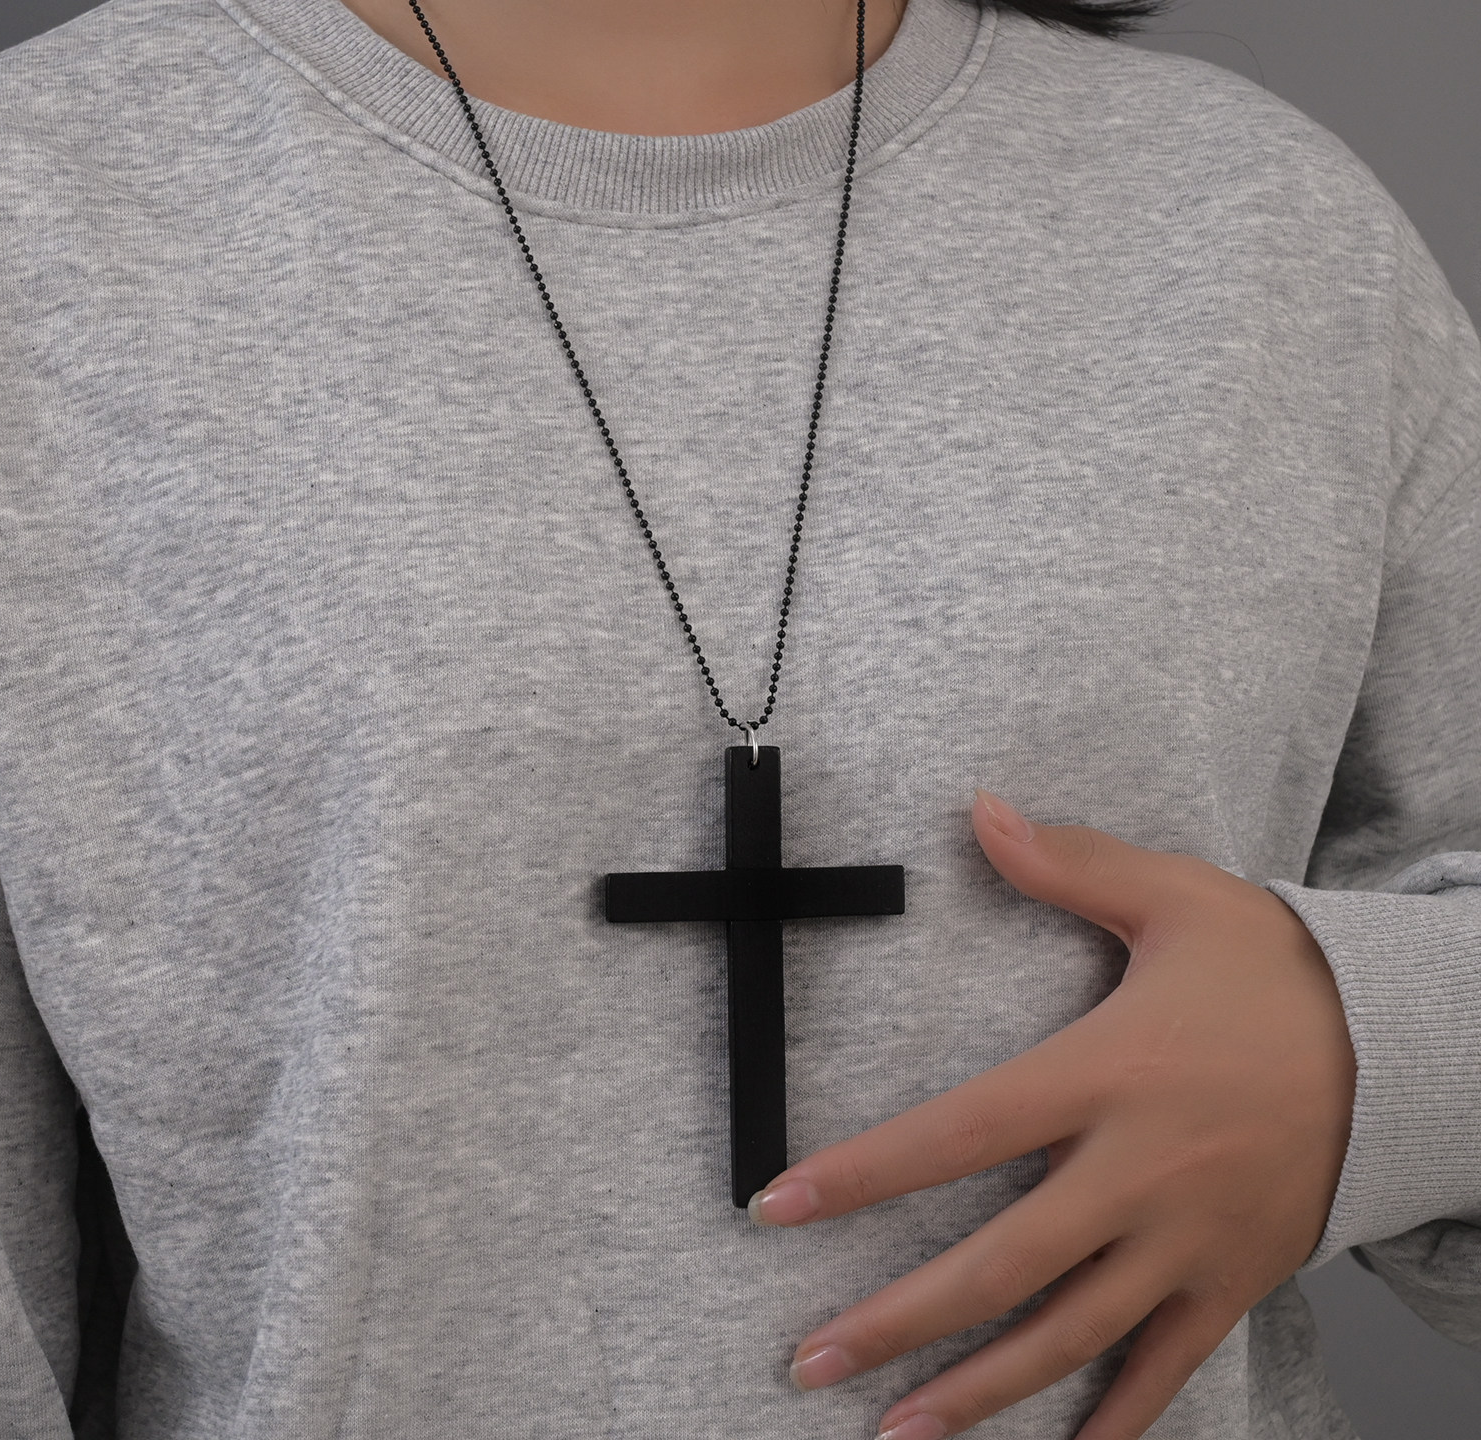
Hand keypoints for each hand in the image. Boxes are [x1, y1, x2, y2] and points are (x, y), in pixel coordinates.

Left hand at [747, 788, 1356, 1439]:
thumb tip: (979, 808)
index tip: (777, 1205)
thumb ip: (1068, 862)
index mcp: (1104, 1074)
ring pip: (1068, 1335)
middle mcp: (1137, 1172)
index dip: (862, 1174)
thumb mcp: (1174, 898)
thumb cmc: (1275, 970)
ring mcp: (1188, 1240)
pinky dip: (1114, 1418)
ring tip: (897, 1431)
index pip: (956, 1133)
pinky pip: (1168, 1368)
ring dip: (977, 1391)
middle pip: (998, 1266)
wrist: (1408, 1048)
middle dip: (895, 1321)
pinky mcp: (1236, 1280)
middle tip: (810, 1361)